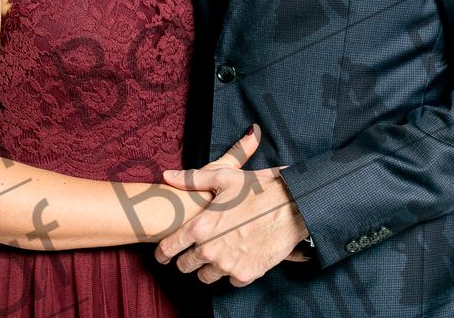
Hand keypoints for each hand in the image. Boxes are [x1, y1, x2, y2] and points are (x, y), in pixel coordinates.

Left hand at [154, 134, 308, 286]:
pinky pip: (230, 280)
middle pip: (186, 266)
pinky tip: (237, 256)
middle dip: (186, 260)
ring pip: (206, 276)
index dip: (162, 252)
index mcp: (200, 227)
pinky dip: (231, 271)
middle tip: (192, 253)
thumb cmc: (256, 189)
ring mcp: (228, 265)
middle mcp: (210, 250)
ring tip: (216, 254)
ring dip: (208, 268)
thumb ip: (191, 179)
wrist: (291, 207)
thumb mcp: (222, 177)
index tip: (161, 255)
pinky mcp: (246, 274)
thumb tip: (167, 175)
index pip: (169, 248)